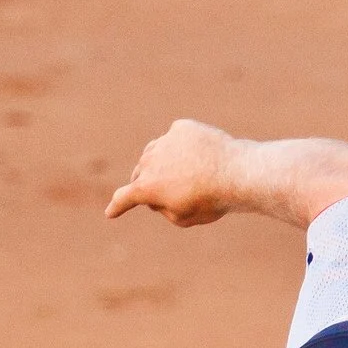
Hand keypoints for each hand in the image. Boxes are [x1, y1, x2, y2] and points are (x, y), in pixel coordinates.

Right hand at [105, 119, 242, 225]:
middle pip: (141, 173)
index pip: (125, 197)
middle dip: (147, 183)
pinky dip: (184, 148)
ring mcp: (164, 141)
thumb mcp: (185, 218)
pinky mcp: (181, 129)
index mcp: (147, 188)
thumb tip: (158, 196)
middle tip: (164, 191)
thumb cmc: (212, 202)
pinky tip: (201, 156)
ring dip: (163, 164)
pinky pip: (177, 139)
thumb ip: (165, 208)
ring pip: (156, 153)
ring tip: (185, 175)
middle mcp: (150, 161)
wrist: (237, 173)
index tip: (110, 213)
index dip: (118, 207)